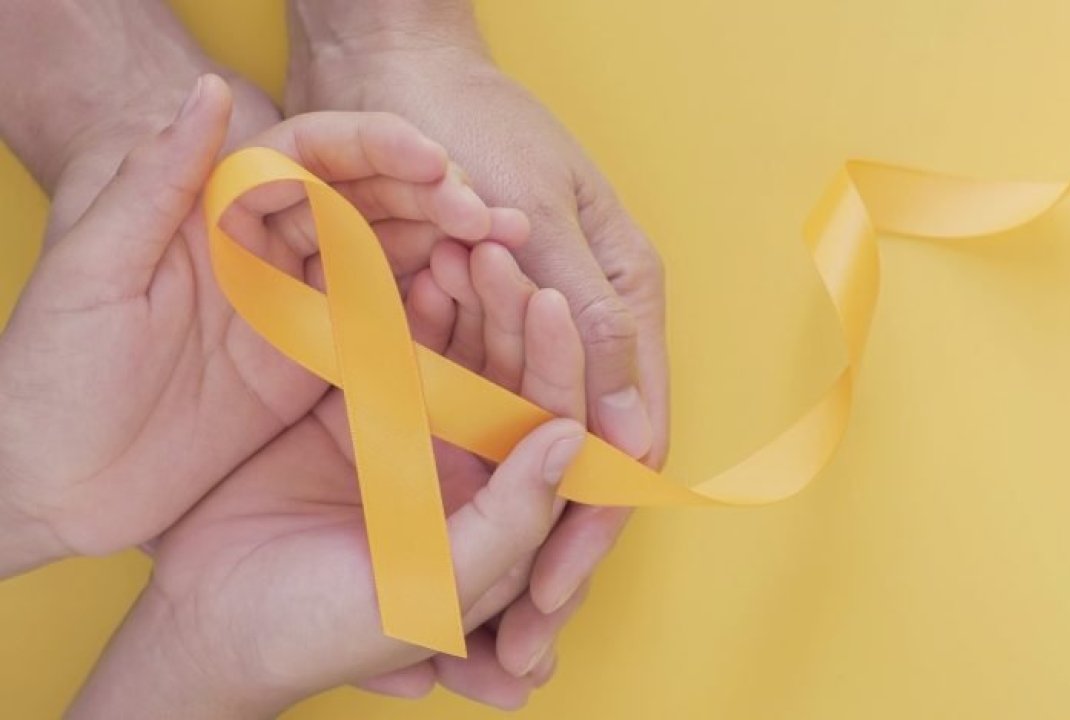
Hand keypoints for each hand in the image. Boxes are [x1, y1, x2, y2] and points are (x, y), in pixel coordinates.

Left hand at [0, 76, 513, 574]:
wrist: (49, 482)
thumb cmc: (48, 374)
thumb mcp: (92, 272)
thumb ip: (154, 183)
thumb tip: (209, 91)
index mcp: (211, 210)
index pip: (306, 156)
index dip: (372, 148)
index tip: (431, 161)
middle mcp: (262, 248)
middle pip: (363, 201)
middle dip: (432, 199)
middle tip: (489, 216)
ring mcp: (294, 305)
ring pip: (385, 257)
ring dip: (444, 249)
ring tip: (504, 250)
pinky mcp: (310, 363)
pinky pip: (381, 327)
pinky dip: (428, 314)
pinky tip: (472, 306)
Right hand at [69, 241, 588, 716]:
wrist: (205, 618)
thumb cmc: (321, 628)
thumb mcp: (428, 590)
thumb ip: (510, 521)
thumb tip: (574, 439)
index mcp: (505, 515)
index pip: (557, 427)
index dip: (562, 366)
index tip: (551, 303)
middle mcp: (474, 466)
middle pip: (517, 374)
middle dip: (516, 312)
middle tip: (500, 247)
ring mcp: (420, 428)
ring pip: (466, 346)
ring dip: (472, 294)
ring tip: (464, 239)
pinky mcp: (365, 400)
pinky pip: (402, 339)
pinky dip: (412, 299)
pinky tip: (417, 259)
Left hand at [286, 0, 669, 680]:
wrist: (390, 63)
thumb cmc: (469, 122)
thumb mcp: (537, 215)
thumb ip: (593, 322)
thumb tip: (633, 433)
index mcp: (624, 297)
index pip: (626, 436)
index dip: (592, 521)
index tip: (551, 598)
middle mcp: (588, 325)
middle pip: (583, 461)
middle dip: (555, 554)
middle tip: (520, 648)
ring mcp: (531, 332)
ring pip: (532, 456)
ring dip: (516, 537)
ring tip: (488, 631)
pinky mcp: (472, 332)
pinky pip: (479, 421)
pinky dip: (469, 490)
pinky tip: (450, 543)